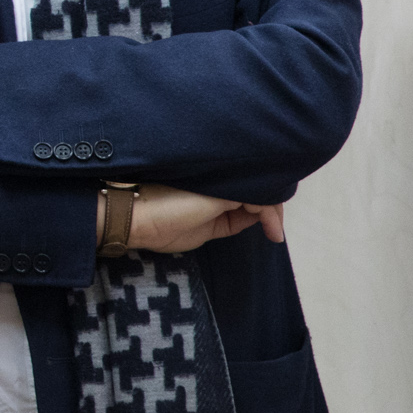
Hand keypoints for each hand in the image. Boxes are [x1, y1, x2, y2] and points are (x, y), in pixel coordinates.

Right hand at [124, 186, 286, 253]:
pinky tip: (271, 229)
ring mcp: (221, 179)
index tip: (272, 231)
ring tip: (275, 234)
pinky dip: (270, 214)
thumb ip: (226, 221)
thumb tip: (255, 219)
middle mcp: (218, 179)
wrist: (137, 218)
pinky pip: (259, 198)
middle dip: (271, 210)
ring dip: (273, 214)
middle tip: (275, 233)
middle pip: (256, 188)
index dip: (261, 207)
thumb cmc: (160, 226)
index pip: (246, 192)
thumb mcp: (203, 229)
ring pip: (260, 190)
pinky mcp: (225, 186)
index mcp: (211, 188)